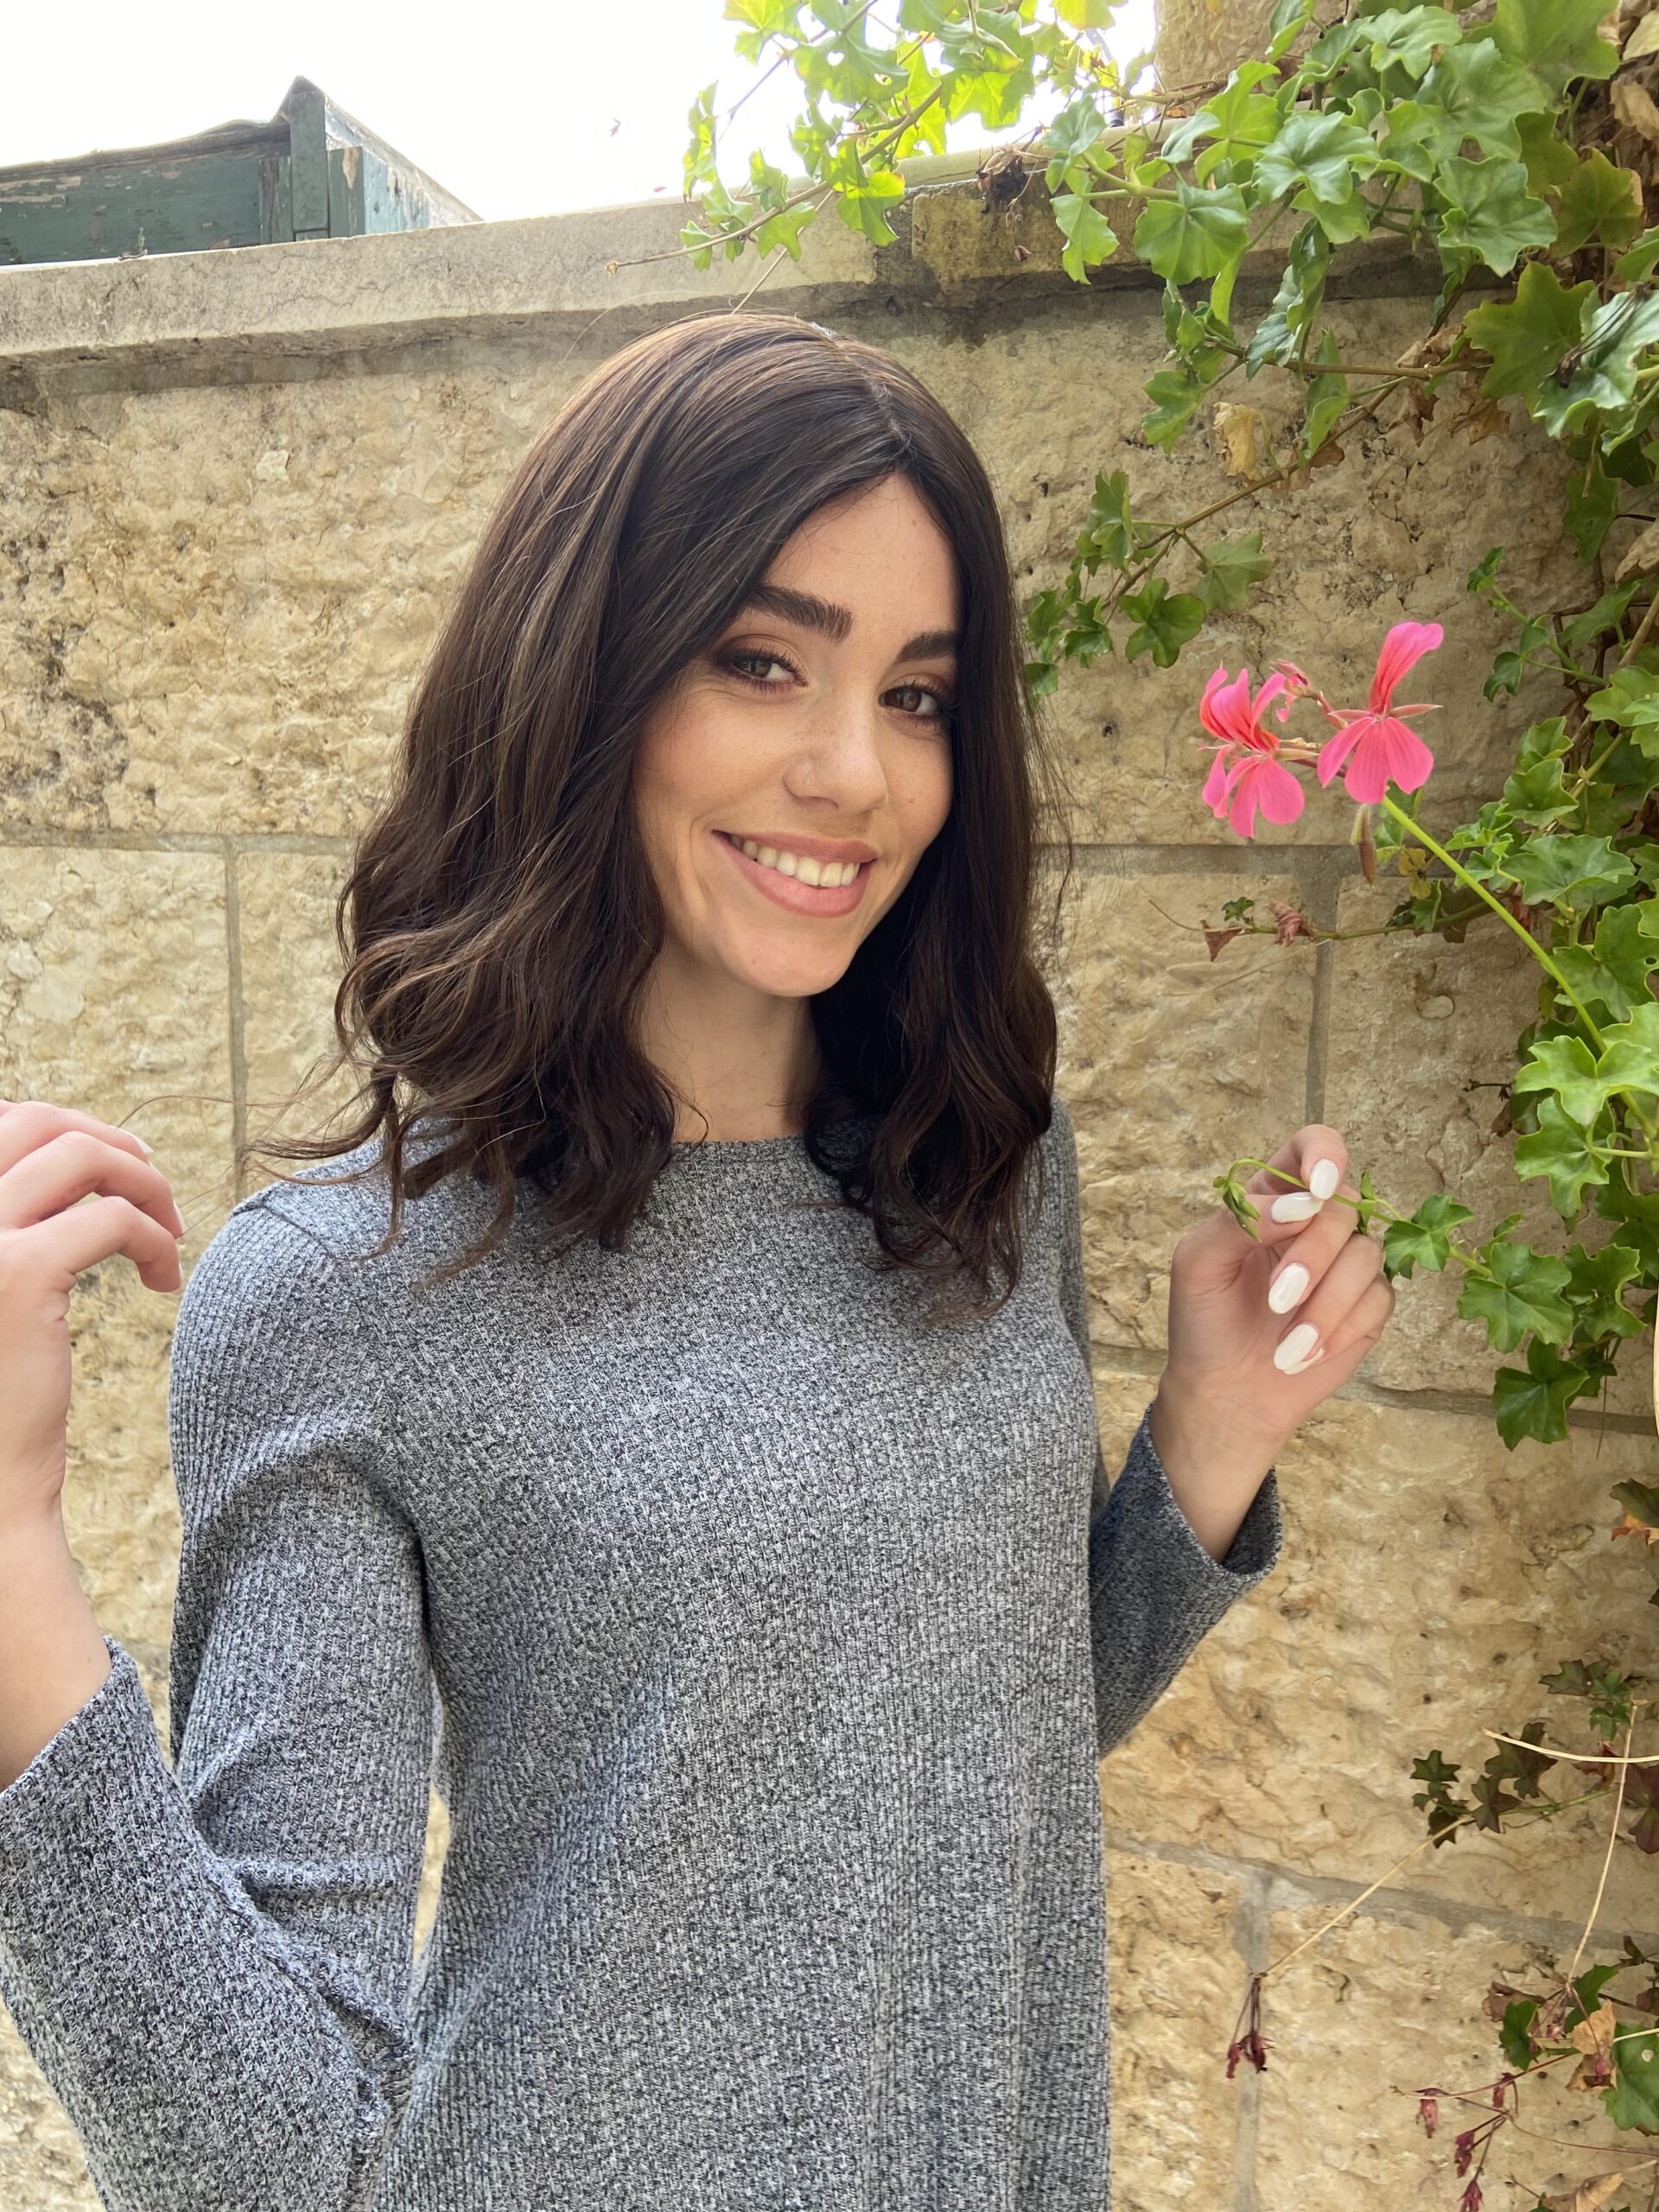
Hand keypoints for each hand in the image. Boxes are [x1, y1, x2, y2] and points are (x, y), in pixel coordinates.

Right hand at [0, 1099, 186, 1524]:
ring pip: (81, 1155)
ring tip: (168, 1232)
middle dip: (108, 1140)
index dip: (59, 1125)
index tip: (111, 1162)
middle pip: (37, 1121)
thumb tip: (60, 1155)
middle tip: (151, 1184)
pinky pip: (113, 1220)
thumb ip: (11, 1223)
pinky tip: (164, 1282)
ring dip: (142, 1181)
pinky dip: (155, 1237)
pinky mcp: (19, 1275)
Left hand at [1158, 1120, 1394, 1464]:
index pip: (1310, 1149)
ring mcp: (1345, 1263)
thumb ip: (1241, 1220)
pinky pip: (1378, 1299)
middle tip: (1277, 1300)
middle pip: (1342, 1210)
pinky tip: (1303, 1353)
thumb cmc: (1204, 1321)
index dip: (1324, 1154)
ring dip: (1325, 1304)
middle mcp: (1315, 1222)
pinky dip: (1339, 1329)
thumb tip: (1300, 1206)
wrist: (1223, 1392)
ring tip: (1286, 1345)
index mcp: (1271, 1198)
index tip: (1320, 1187)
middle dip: (1312, 1258)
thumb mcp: (1199, 1263)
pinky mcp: (1366, 1305)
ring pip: (1366, 1255)